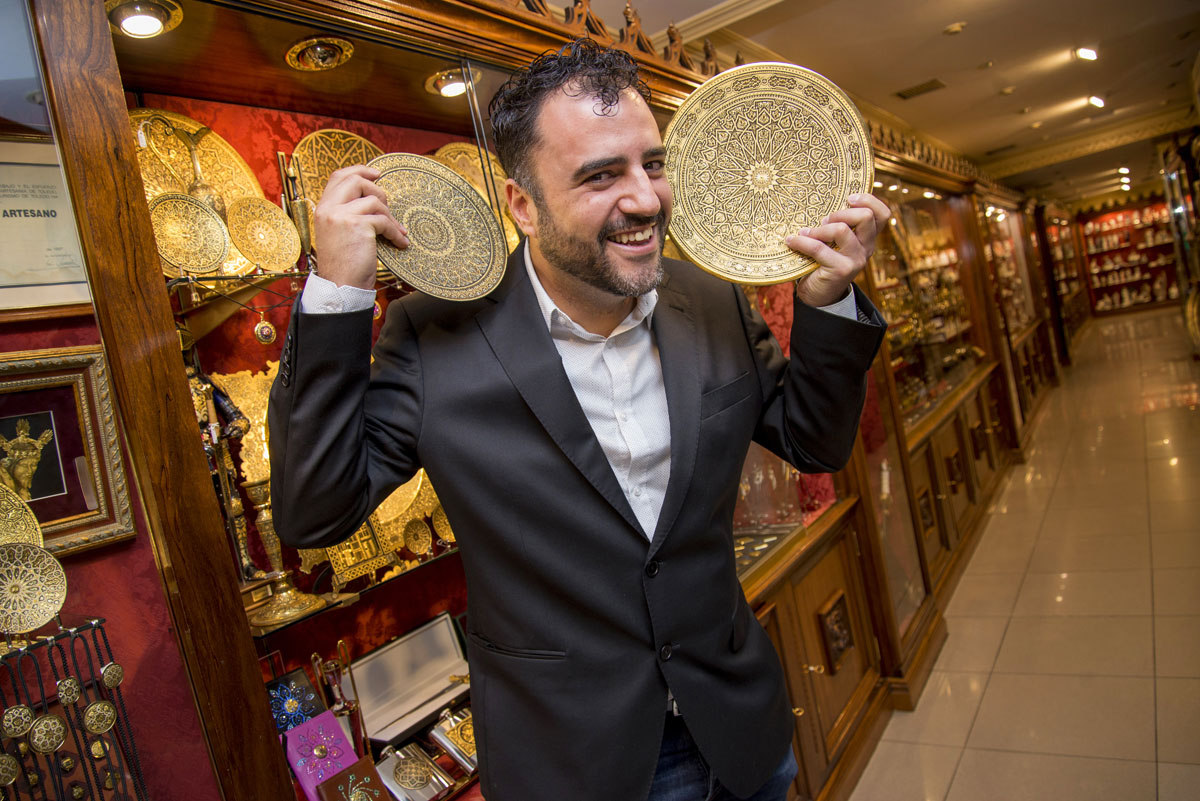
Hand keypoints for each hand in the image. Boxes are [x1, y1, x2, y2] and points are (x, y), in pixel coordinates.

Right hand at [311, 165, 408, 288]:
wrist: (340, 286)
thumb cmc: (343, 264)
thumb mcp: (339, 233)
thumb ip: (347, 214)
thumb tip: (372, 199)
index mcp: (322, 209)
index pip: (338, 177)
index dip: (359, 170)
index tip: (376, 174)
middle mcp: (328, 209)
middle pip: (355, 180)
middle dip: (377, 190)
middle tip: (388, 206)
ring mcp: (341, 216)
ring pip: (374, 200)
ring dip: (390, 216)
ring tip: (396, 231)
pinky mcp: (357, 226)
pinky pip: (384, 220)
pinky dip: (395, 231)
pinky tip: (400, 242)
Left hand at [784, 193, 890, 307]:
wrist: (818, 295)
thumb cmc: (823, 262)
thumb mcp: (835, 241)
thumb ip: (838, 224)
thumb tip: (822, 200)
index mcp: (867, 238)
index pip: (882, 214)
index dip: (869, 200)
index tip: (849, 198)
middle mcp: (866, 248)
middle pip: (866, 216)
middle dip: (841, 213)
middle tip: (824, 221)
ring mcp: (856, 259)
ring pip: (841, 230)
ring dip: (819, 229)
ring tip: (806, 233)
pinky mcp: (841, 270)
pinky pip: (819, 248)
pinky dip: (802, 241)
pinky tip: (792, 241)